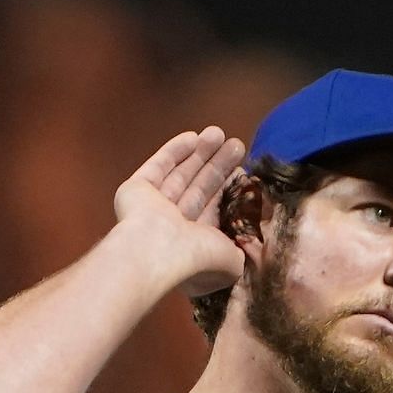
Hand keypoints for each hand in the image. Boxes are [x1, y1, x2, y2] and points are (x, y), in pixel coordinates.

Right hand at [112, 127, 247, 297]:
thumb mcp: (235, 259)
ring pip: (181, 174)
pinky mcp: (136, 189)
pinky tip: (193, 137)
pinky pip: (158, 166)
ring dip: (200, 154)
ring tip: (219, 133)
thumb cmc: (198, 258)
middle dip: (218, 166)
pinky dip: (174, 151)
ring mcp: (152, 207)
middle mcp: (173, 226)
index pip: (215, 211)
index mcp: (195, 244)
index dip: (229, 190)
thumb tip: (256, 242)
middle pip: (199, 188)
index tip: (244, 171)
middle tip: (237, 145)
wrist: (158, 252)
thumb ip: (246, 248)